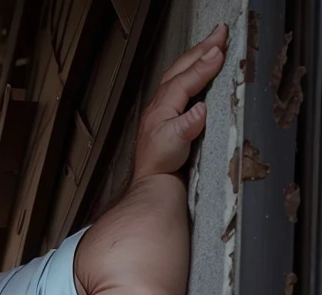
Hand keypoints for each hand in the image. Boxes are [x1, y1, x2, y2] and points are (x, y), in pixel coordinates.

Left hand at [133, 23, 227, 181]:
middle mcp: (159, 105)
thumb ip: (187, 124)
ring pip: (178, 74)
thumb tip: (200, 109)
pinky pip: (179, 85)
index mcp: (161, 108)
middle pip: (181, 69)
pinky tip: (198, 71)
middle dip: (201, 49)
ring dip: (196, 56)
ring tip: (212, 44)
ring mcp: (161, 110)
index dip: (204, 64)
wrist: (152, 183)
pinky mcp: (166, 117)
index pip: (185, 79)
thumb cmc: (159, 166)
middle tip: (220, 33)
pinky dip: (191, 72)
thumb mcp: (175, 143)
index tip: (221, 50)